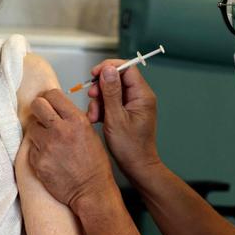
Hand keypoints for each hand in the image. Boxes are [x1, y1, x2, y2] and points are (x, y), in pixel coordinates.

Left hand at [27, 89, 115, 210]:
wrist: (91, 191)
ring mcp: (47, 146)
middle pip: (37, 105)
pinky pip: (31, 147)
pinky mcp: (37, 161)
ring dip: (38, 132)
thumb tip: (55, 107)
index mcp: (76, 121)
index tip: (49, 103)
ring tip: (50, 142)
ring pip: (31, 126)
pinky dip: (37, 150)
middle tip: (43, 118)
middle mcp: (60, 131)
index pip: (52, 94)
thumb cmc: (94, 164)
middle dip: (39, 110)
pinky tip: (49, 157)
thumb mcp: (90, 133)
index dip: (50, 98)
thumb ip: (72, 118)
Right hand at [86, 60, 160, 178]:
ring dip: (98, 101)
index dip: (109, 68)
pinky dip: (101, 108)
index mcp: (142, 96)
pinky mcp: (126, 112)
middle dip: (101, 87)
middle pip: (117, 79)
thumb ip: (111, 92)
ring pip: (111, 91)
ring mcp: (132, 105)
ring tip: (94, 115)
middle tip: (92, 97)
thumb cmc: (130, 147)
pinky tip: (96, 119)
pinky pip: (110, 102)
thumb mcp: (115, 118)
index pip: (126, 68)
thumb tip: (108, 70)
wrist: (136, 166)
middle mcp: (139, 97)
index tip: (94, 74)